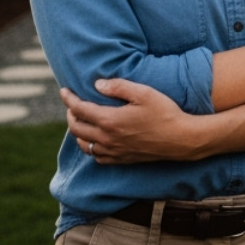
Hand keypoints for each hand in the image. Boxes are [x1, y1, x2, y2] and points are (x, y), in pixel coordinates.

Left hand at [62, 79, 201, 163]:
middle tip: (73, 104)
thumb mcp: (143, 93)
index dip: (68, 99)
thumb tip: (98, 84)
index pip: (79, 109)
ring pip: (84, 145)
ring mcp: (114, 151)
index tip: (64, 91)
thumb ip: (119, 87)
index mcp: (110, 120)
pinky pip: (97, 157)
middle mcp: (107, 138)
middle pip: (76, 128)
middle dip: (70, 114)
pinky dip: (90, 147)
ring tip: (82, 121)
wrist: (181, 139)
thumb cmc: (164, 112)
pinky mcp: (122, 160)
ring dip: (78, 132)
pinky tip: (96, 140)